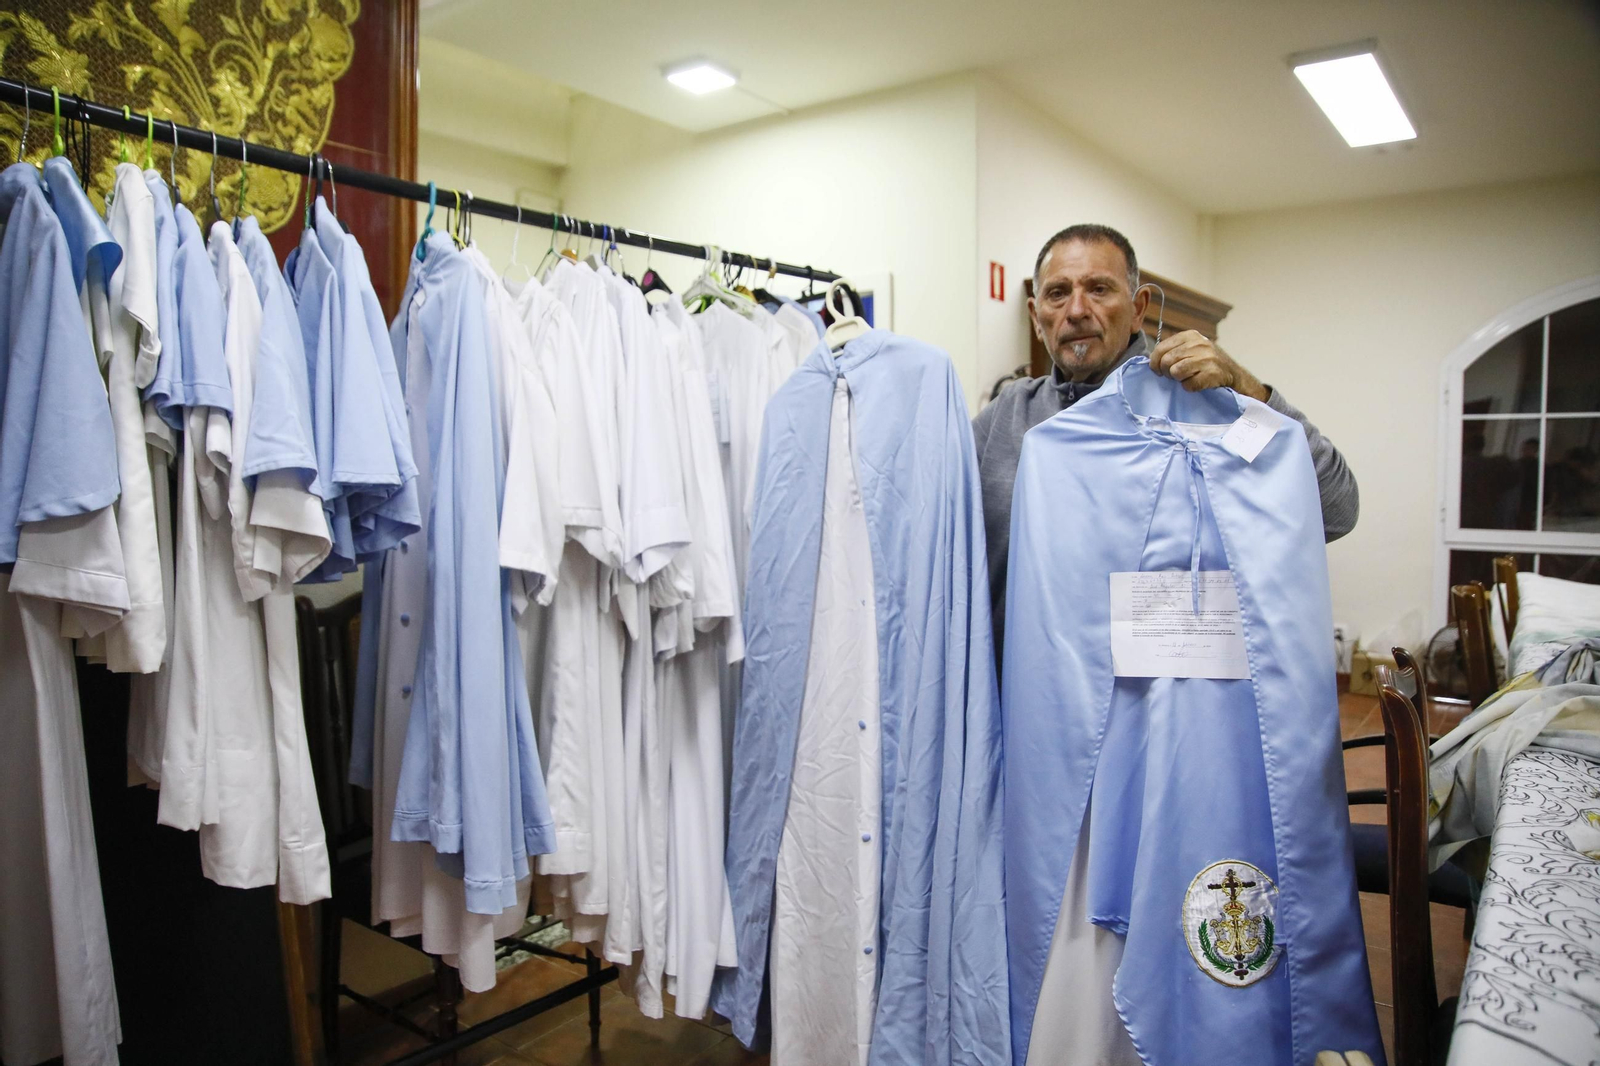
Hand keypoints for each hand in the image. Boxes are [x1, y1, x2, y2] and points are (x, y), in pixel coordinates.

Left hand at [1148, 331, 1268, 400]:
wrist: (1233, 374)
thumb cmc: (1206, 362)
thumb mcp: (1191, 349)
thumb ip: (1173, 350)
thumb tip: (1151, 361)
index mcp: (1190, 336)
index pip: (1160, 349)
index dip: (1155, 363)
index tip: (1157, 370)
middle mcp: (1199, 344)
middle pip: (1166, 361)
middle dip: (1166, 372)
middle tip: (1174, 376)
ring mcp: (1207, 358)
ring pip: (1176, 372)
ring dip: (1179, 379)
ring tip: (1187, 378)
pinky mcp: (1212, 374)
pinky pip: (1188, 385)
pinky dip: (1190, 387)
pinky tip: (1197, 383)